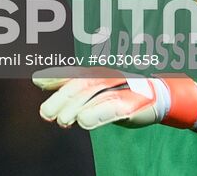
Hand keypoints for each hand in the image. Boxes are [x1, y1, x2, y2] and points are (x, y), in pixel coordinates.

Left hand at [33, 68, 196, 130]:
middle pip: (79, 87)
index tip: (36, 80)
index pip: (72, 75)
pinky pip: (112, 109)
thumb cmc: (123, 94)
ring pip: (93, 97)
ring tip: (62, 121)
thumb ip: (74, 92)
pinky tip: (83, 122)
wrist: (160, 96)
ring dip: (76, 109)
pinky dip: (97, 114)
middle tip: (45, 114)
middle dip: (61, 100)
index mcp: (96, 75)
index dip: (55, 77)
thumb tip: (43, 88)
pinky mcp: (131, 105)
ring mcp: (118, 90)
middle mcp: (106, 78)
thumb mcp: (98, 93)